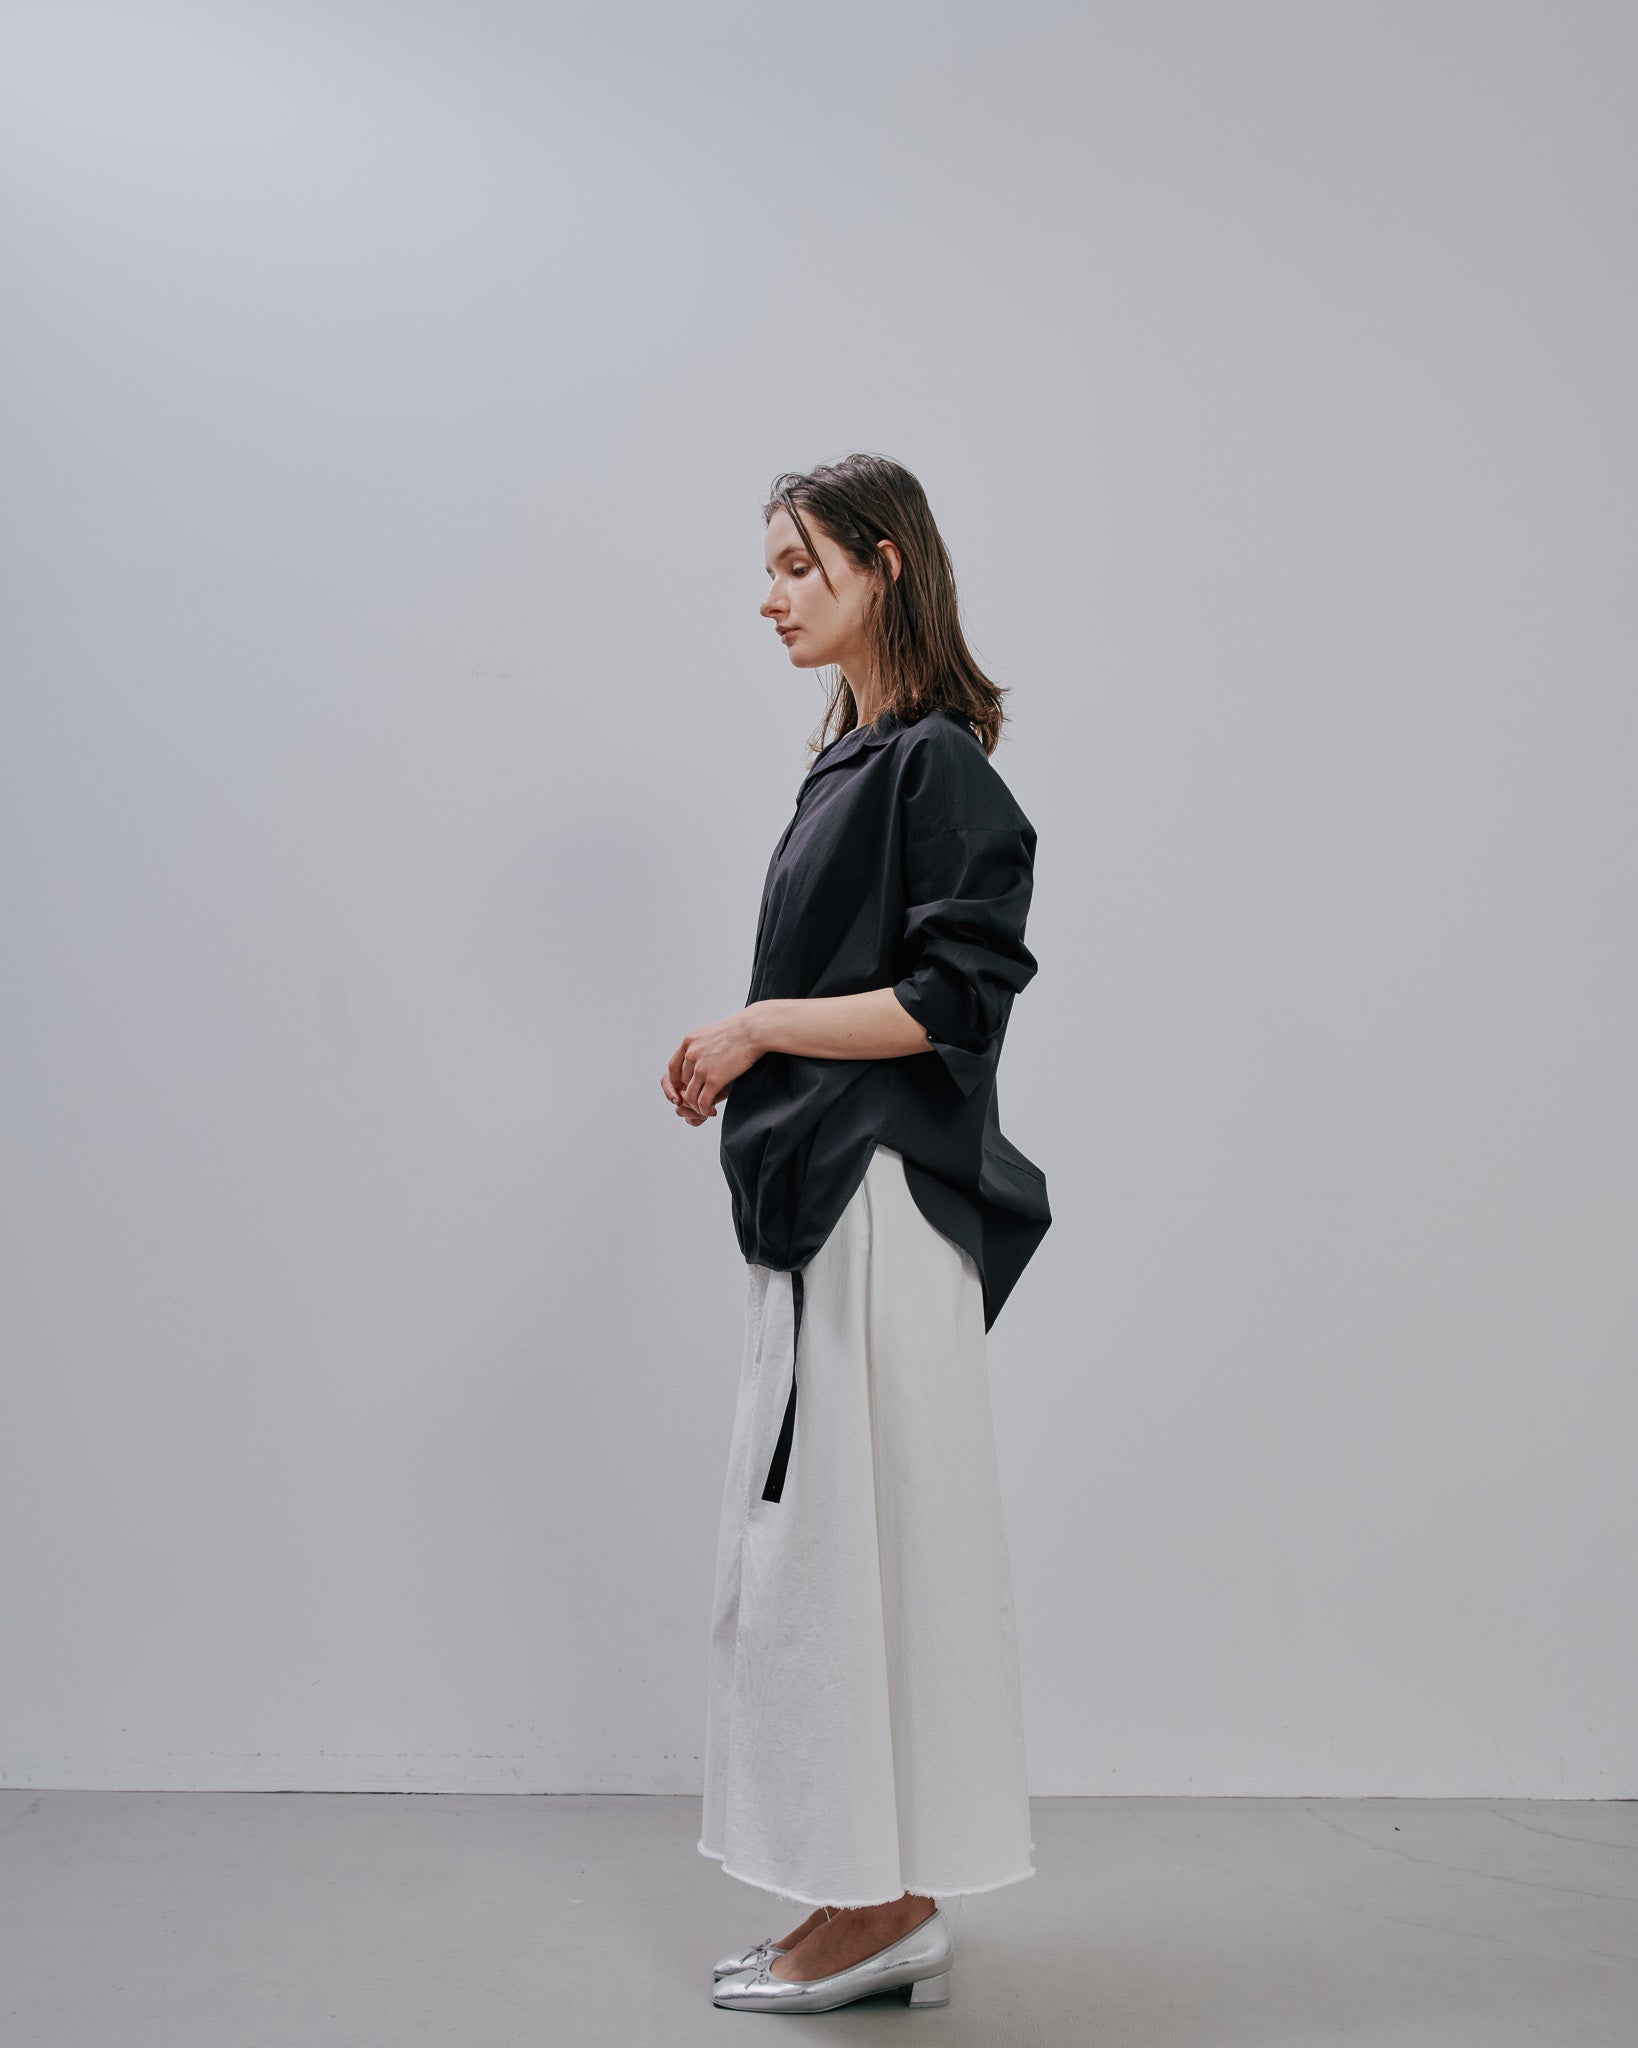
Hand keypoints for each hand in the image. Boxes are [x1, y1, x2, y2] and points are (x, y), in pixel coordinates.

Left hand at [662, 1007, 764, 1124]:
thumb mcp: (711, 1034)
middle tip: (702, 1099)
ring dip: (697, 1106)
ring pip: (691, 1096)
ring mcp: (701, 1068)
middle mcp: (691, 1054)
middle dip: (691, 1093)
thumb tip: (700, 1057)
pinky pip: (703, 1102)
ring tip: (706, 1109)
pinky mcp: (714, 1079)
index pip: (673, 1068)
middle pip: (683, 1083)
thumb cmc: (739, 1031)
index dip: (676, 1082)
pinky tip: (712, 1111)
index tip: (683, 1089)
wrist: (753, 1030)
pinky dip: (705, 1110)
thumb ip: (701, 1046)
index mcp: (689, 1042)